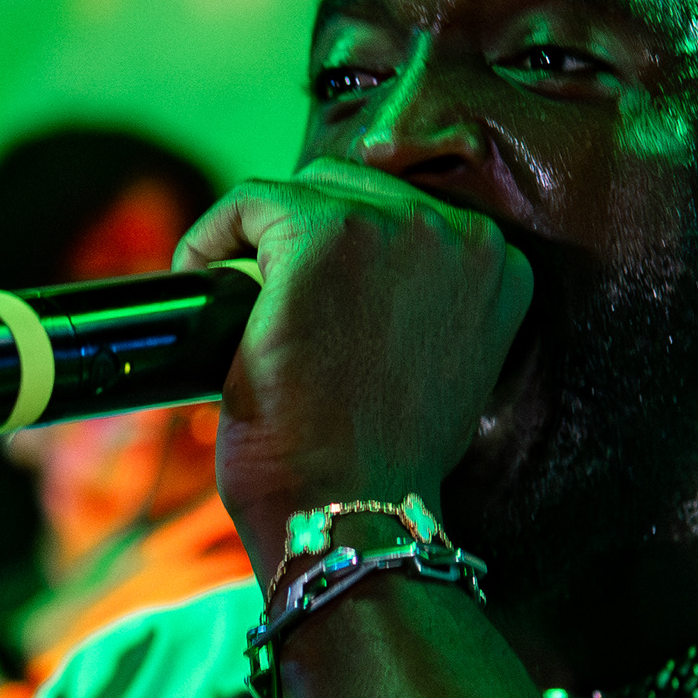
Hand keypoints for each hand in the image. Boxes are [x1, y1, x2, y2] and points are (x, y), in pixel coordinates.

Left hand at [175, 159, 532, 575]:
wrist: (353, 508)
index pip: (407, 215)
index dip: (350, 250)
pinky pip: (250, 201)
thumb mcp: (440, 366)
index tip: (313, 292)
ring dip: (263, 237)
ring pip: (305, 190)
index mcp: (501, 263)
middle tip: (269, 296)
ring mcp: (397, 228)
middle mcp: (462, 232)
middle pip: (357, 189)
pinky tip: (197, 272)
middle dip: (304, 237)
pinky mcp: (325, 234)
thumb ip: (426, 303)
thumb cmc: (384, 462)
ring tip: (234, 291)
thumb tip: (363, 278)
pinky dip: (213, 233)